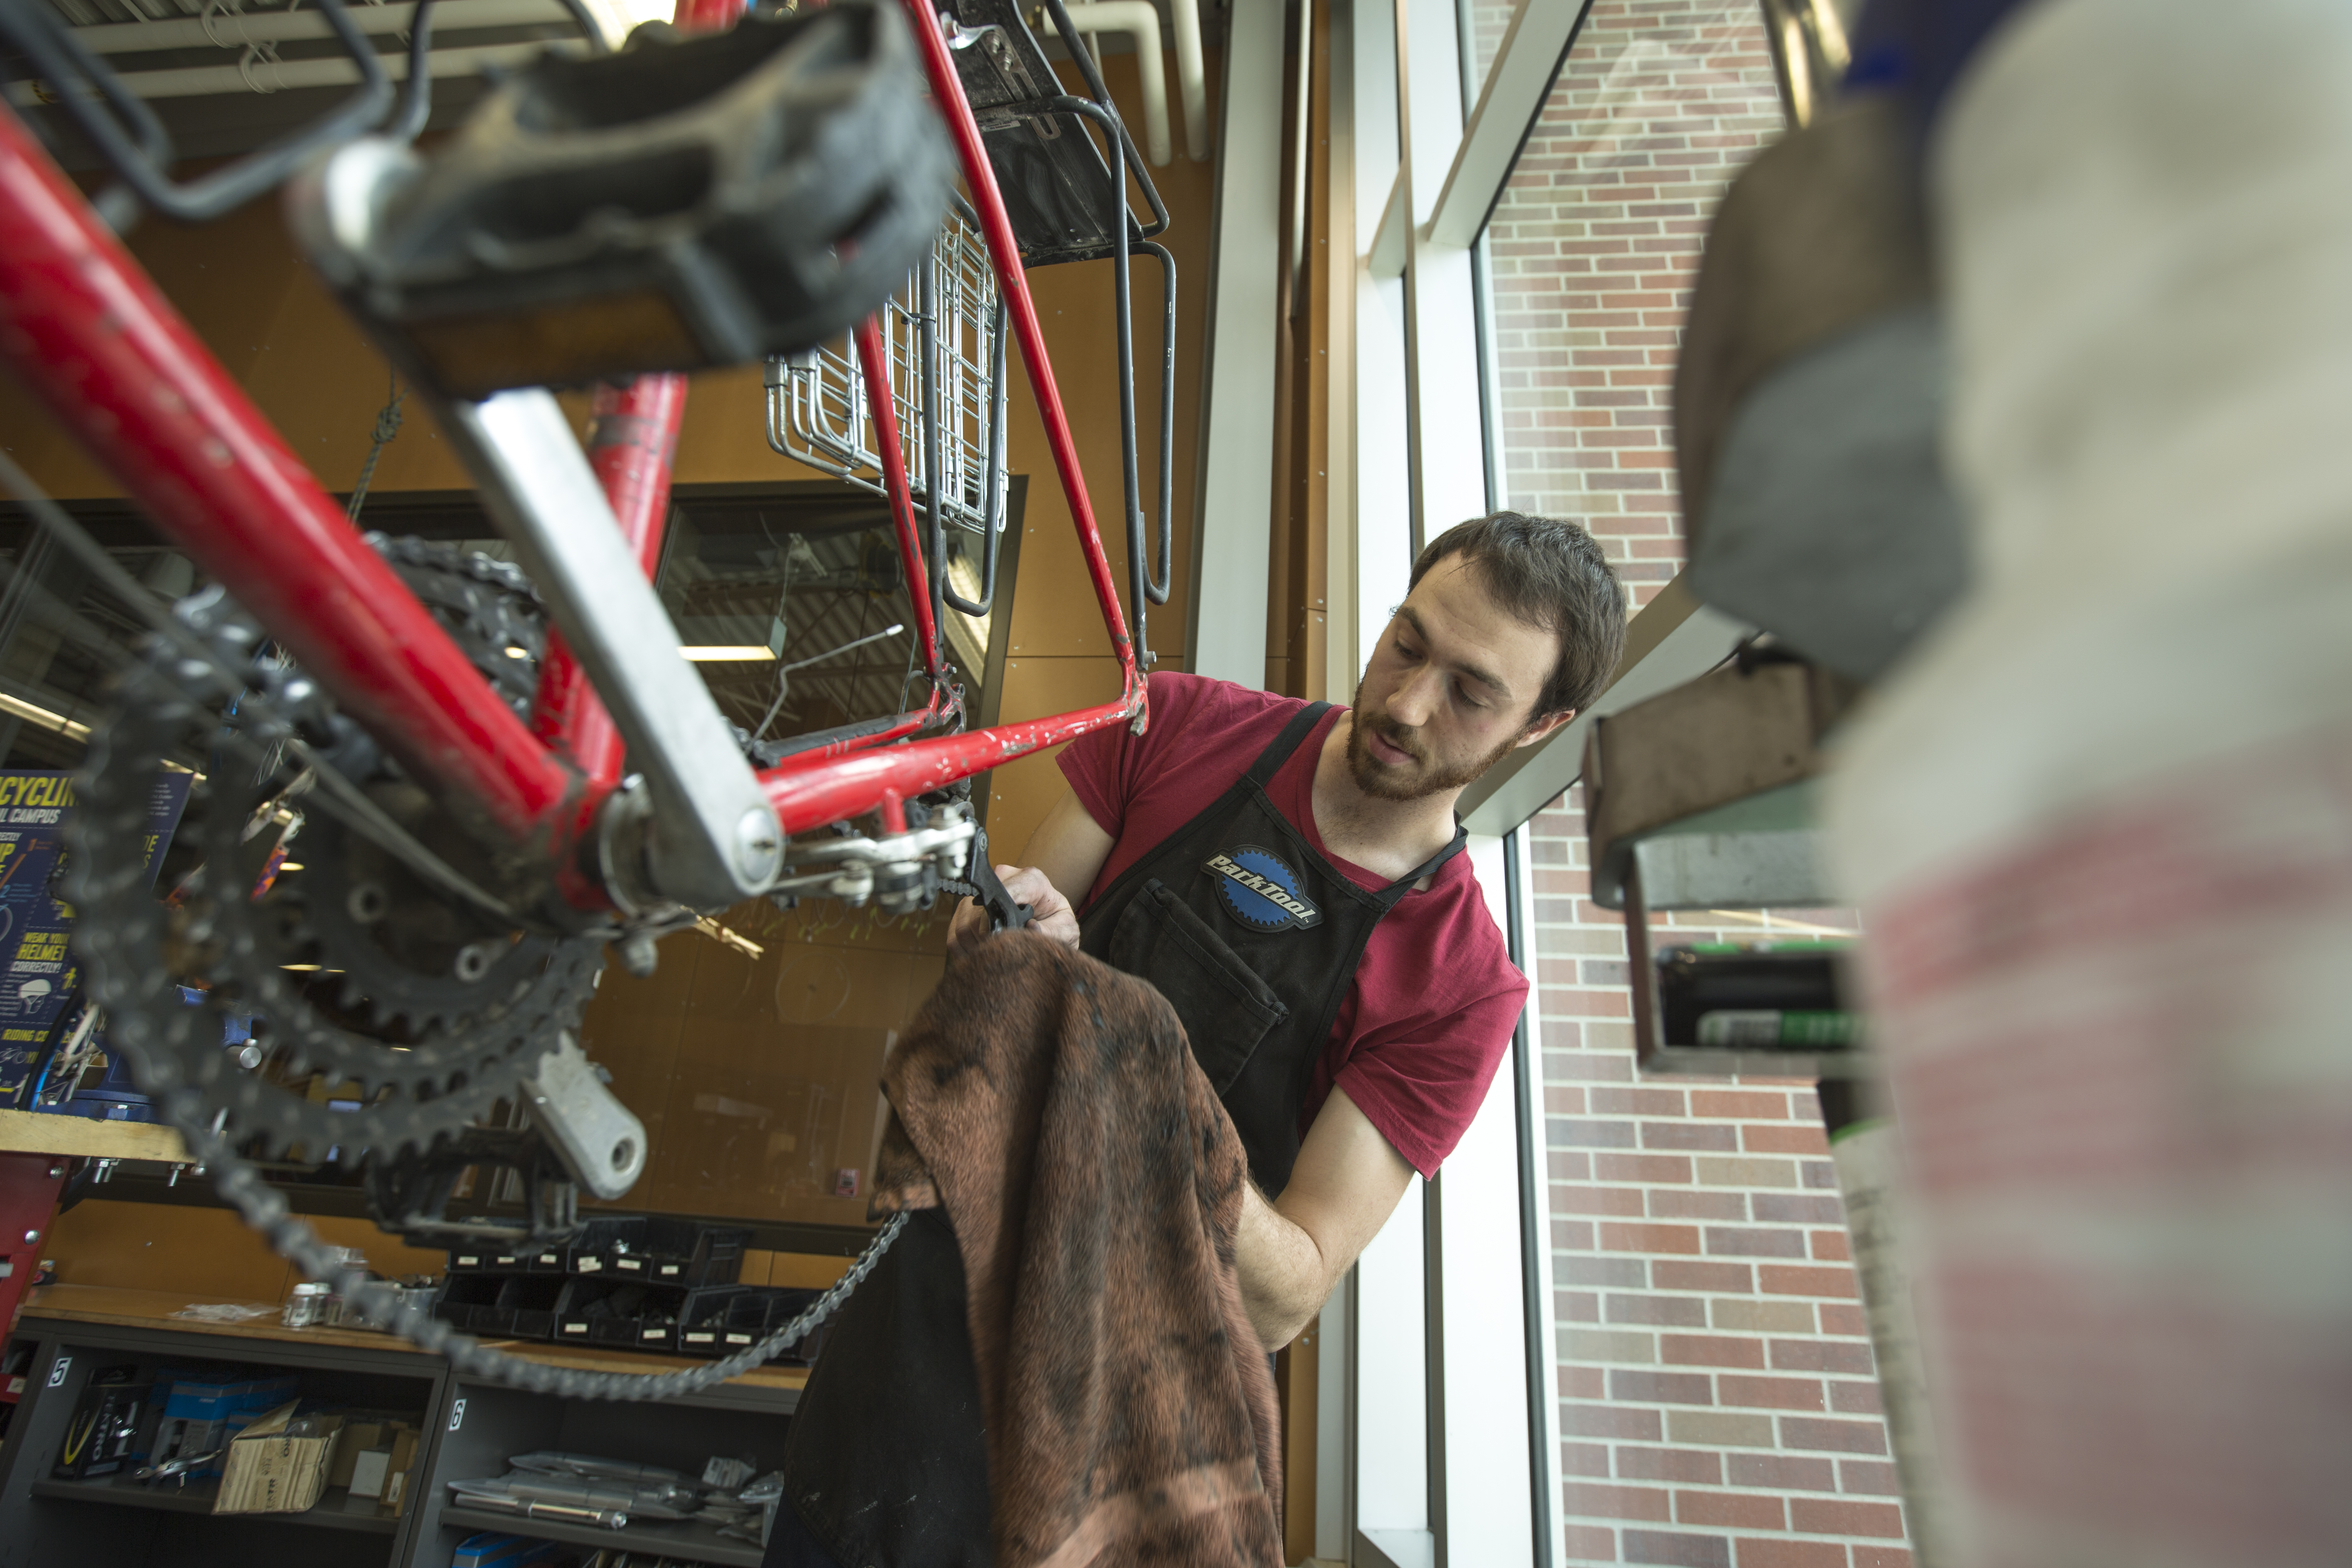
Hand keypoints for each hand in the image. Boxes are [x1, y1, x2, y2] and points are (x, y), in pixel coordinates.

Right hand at [946, 865, 1081, 956]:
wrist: (1047, 926)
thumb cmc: (1056, 924)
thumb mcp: (1066, 930)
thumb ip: (1053, 931)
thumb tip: (1030, 928)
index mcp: (1031, 880)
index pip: (1005, 890)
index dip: (1002, 916)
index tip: (1007, 934)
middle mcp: (1003, 880)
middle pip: (980, 912)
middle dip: (993, 937)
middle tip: (1007, 949)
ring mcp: (981, 895)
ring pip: (964, 927)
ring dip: (979, 946)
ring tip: (999, 951)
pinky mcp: (965, 911)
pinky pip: (954, 936)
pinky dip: (967, 951)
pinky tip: (986, 952)